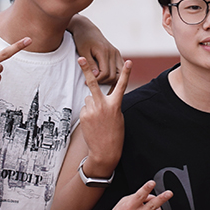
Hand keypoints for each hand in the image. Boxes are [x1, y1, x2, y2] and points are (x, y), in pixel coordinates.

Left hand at [69, 15, 123, 84]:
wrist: (86, 29)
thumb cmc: (82, 40)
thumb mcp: (83, 52)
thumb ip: (89, 64)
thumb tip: (96, 76)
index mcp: (104, 51)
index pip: (105, 73)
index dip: (97, 80)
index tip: (86, 82)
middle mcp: (113, 52)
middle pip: (114, 75)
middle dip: (104, 82)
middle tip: (93, 83)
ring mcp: (116, 53)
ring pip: (120, 74)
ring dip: (111, 80)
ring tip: (100, 82)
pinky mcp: (117, 54)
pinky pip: (120, 69)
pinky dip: (116, 76)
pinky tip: (107, 79)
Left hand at [77, 56, 130, 172]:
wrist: (105, 152)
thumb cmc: (114, 134)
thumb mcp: (117, 116)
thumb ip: (109, 104)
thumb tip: (95, 96)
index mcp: (115, 105)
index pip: (121, 85)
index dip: (126, 73)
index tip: (129, 61)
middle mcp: (103, 105)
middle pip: (92, 83)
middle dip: (86, 69)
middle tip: (80, 58)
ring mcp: (91, 110)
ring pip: (89, 99)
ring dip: (91, 105)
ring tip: (97, 119)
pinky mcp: (84, 116)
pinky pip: (85, 108)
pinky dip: (88, 113)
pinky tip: (92, 123)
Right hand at [100, 180, 173, 209]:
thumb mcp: (122, 203)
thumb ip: (136, 197)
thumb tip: (150, 195)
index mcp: (129, 207)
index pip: (139, 195)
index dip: (146, 188)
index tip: (152, 183)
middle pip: (153, 205)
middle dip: (163, 198)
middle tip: (169, 193)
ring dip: (156, 208)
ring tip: (148, 209)